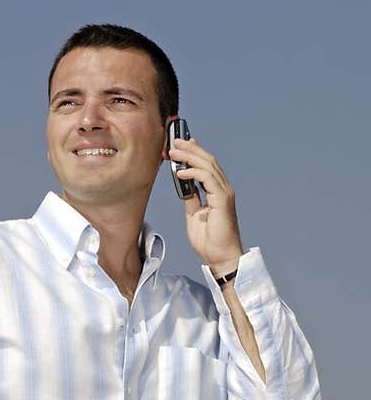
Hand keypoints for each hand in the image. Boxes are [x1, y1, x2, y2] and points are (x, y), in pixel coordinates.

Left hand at [167, 136, 243, 273]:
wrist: (221, 257)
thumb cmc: (210, 240)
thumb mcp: (194, 214)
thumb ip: (191, 198)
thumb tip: (183, 184)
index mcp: (217, 192)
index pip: (208, 166)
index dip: (196, 152)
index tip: (182, 144)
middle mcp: (223, 190)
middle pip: (208, 161)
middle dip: (191, 149)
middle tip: (175, 141)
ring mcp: (224, 193)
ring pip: (208, 165)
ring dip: (190, 156)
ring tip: (174, 152)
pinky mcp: (223, 200)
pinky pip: (207, 178)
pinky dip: (193, 172)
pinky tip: (181, 171)